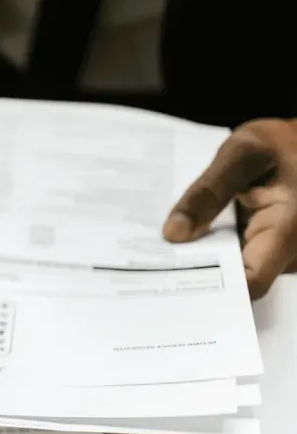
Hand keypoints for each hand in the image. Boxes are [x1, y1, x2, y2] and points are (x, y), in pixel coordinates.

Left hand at [164, 119, 296, 298]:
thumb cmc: (281, 144)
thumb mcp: (242, 154)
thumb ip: (208, 193)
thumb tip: (173, 234)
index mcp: (288, 229)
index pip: (249, 282)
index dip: (211, 289)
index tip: (168, 282)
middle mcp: (290, 251)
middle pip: (239, 283)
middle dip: (197, 277)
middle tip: (150, 270)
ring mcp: (283, 253)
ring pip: (237, 273)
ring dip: (203, 265)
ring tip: (159, 257)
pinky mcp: (272, 249)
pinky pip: (239, 260)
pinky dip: (213, 254)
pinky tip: (184, 244)